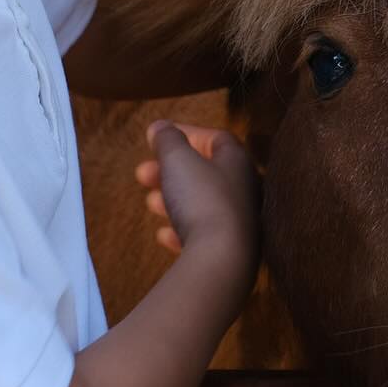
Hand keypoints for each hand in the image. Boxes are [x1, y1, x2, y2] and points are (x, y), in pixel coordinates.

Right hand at [136, 122, 258, 278]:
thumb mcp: (178, 160)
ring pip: (203, 203)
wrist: (222, 259)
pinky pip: (204, 234)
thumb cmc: (202, 199)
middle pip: (205, 172)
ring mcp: (241, 220)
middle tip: (142, 174)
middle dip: (171, 170)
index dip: (188, 133)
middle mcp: (245, 188)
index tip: (159, 138)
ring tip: (150, 202)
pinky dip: (182, 231)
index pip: (216, 138)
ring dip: (173, 199)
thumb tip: (160, 126)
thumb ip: (168, 139)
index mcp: (238, 161)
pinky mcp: (232, 249)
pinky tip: (165, 236)